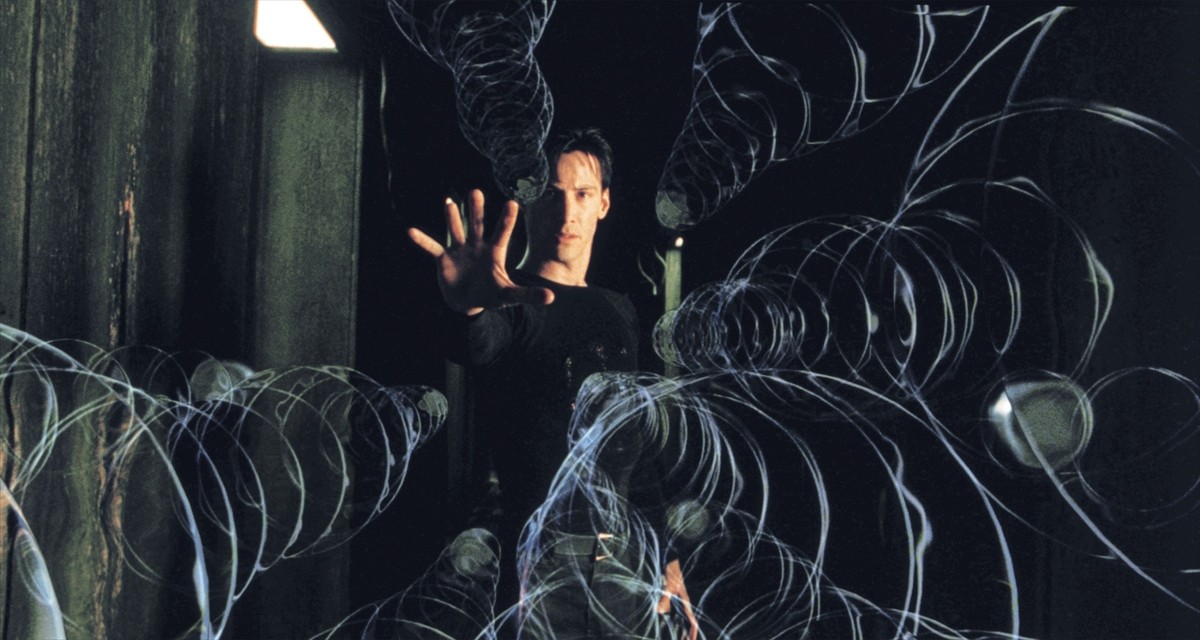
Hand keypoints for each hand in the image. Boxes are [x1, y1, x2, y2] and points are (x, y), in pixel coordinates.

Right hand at [409, 189, 553, 314]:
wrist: (468, 302)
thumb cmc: (491, 294)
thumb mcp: (509, 295)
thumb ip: (528, 294)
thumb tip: (551, 298)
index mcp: (494, 252)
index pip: (502, 233)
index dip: (507, 220)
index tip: (513, 202)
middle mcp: (477, 246)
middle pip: (477, 224)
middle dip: (476, 209)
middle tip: (476, 191)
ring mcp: (459, 250)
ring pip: (455, 230)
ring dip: (451, 217)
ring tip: (448, 201)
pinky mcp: (443, 259)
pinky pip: (432, 247)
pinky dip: (422, 241)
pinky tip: (411, 231)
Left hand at [657, 559, 697, 639]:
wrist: (670, 559)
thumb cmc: (672, 571)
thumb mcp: (668, 585)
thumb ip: (664, 598)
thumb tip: (658, 611)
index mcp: (685, 602)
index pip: (692, 622)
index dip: (692, 633)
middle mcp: (683, 604)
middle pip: (687, 624)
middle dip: (686, 635)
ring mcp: (678, 601)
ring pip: (680, 620)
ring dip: (679, 630)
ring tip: (679, 639)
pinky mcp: (671, 598)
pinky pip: (673, 613)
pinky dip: (671, 621)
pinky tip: (667, 626)